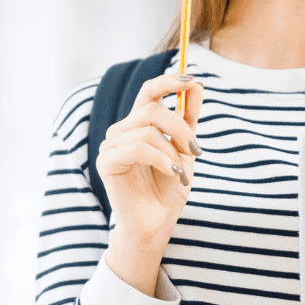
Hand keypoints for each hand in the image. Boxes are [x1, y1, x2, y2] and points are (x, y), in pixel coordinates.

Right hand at [98, 74, 202, 294]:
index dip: (169, 81)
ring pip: (147, 128)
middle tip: (196, 150)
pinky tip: (173, 174)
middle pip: (151, 107)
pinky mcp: (106, 162)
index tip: (193, 81)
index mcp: (139, 125)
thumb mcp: (185, 151)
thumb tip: (197, 86)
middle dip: (180, 127)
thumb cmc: (168, 189)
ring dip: (172, 149)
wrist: (157, 223)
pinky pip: (138, 147)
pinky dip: (162, 159)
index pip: (148, 91)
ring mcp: (111, 145)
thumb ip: (189, 119)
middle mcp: (122, 131)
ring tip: (182, 171)